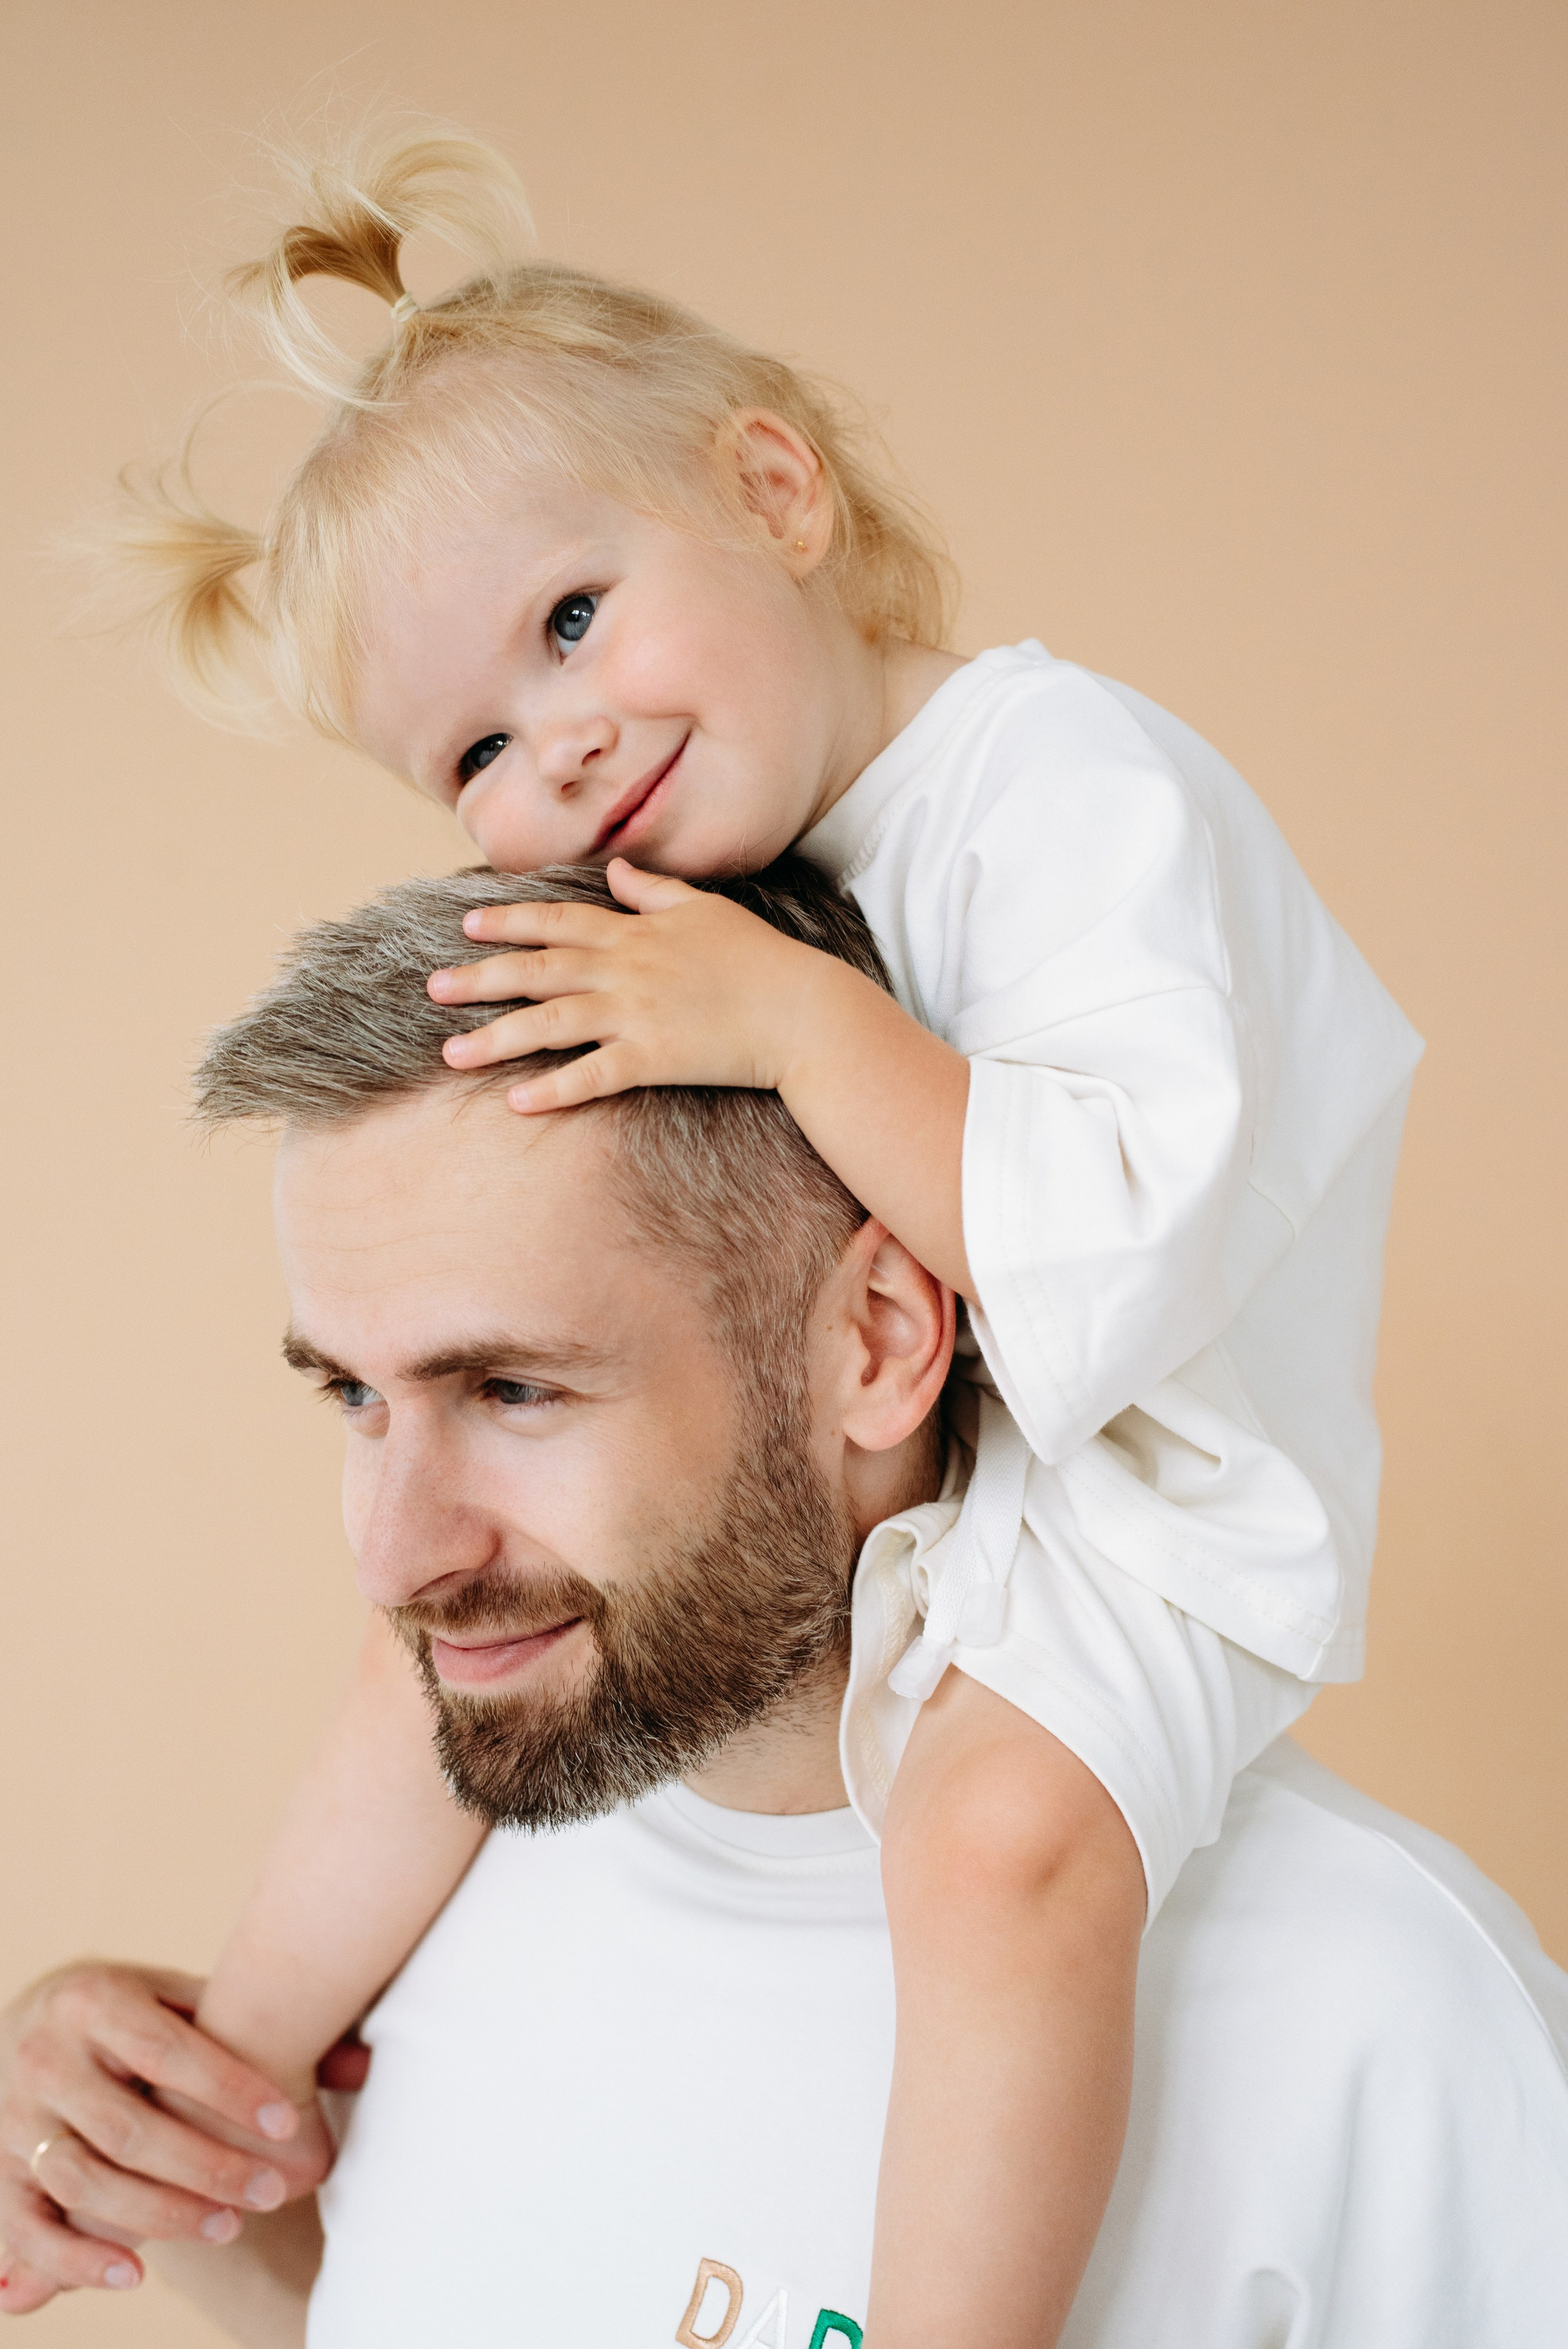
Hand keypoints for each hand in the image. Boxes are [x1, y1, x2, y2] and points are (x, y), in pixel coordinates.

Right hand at [0, 1964, 332, 2313]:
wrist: (17, 2024)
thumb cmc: (121, 2014)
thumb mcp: (170, 1999)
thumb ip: (251, 2025)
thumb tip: (365, 2062)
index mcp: (94, 2001)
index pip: (168, 2051)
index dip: (229, 2089)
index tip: (289, 2121)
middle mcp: (47, 2056)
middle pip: (131, 2126)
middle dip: (207, 2164)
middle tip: (273, 2190)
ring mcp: (15, 2117)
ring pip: (85, 2179)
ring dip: (159, 2214)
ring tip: (229, 2227)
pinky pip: (30, 2226)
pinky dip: (77, 2258)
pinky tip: (134, 2272)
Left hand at [429, 859, 834, 1112]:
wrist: (803, 1011)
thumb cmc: (759, 959)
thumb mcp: (706, 908)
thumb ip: (654, 890)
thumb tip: (618, 868)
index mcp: (635, 932)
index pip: (558, 921)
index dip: (510, 922)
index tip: (467, 925)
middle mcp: (626, 969)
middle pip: (538, 971)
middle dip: (481, 978)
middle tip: (433, 988)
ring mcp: (637, 1014)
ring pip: (551, 1024)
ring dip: (497, 1039)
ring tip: (450, 1053)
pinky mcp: (655, 1058)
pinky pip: (594, 1076)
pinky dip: (554, 1089)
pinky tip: (516, 1102)